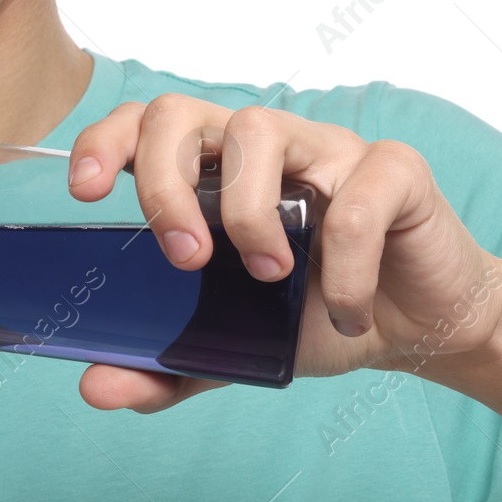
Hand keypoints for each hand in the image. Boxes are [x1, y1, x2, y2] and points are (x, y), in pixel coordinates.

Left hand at [67, 95, 501, 411]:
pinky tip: (346, 312)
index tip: (85, 193)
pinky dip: (345, 265)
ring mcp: (326, 150)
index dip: (107, 142)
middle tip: (185, 260)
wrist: (416, 329)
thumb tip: (94, 388)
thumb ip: (165, 367)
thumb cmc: (318, 316)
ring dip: (248, 213)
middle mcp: (263, 148)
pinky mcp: (394, 171)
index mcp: (213, 174)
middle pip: (184, 114)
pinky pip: (358, 197)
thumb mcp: (232, 350)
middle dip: (164, 185)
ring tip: (272, 278)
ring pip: (260, 131)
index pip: (146, 124)